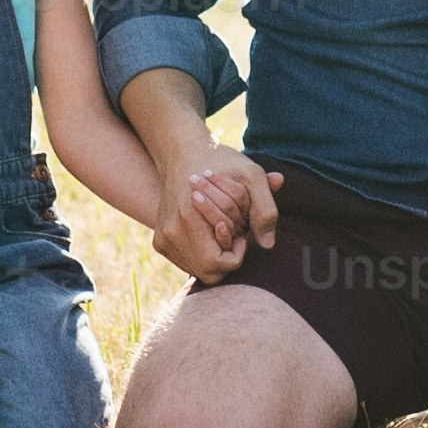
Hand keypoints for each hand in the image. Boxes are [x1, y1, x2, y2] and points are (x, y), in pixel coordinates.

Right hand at [155, 155, 277, 281]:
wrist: (183, 154)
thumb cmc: (222, 163)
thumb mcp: (251, 177)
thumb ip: (265, 210)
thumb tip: (268, 245)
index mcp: (188, 217)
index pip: (219, 264)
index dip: (237, 252)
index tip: (241, 231)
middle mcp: (170, 232)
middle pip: (209, 273)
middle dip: (227, 257)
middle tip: (233, 234)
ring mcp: (162, 239)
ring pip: (198, 271)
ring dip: (215, 257)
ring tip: (221, 231)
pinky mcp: (159, 242)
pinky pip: (188, 263)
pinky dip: (202, 254)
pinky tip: (209, 234)